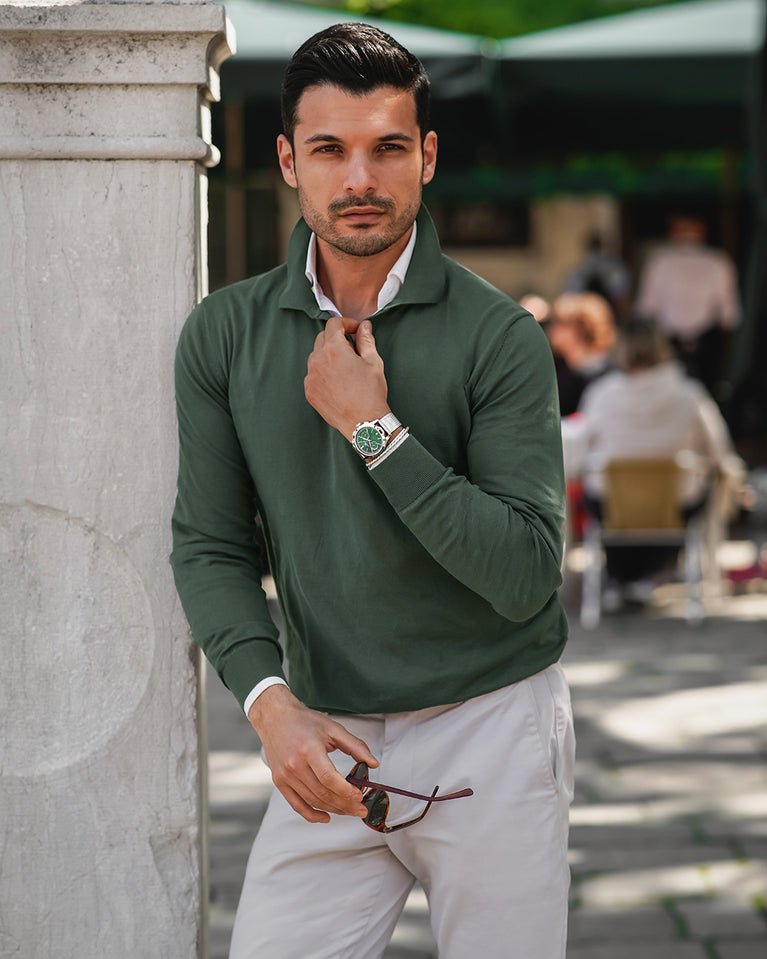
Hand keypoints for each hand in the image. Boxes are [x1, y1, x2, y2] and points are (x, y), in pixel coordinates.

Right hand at [248, 684, 378, 823]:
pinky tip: (326, 817)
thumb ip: (355, 746)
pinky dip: (312, 815)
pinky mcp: (279, 782)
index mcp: (309, 750)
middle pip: (322, 793)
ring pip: (312, 801)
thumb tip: (373, 763)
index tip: (360, 795)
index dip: (346, 792)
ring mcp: (285, 775)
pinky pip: (296, 805)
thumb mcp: (333, 728)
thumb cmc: (304, 721)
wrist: (275, 718)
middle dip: (345, 805)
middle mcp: (294, 764)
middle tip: (361, 809)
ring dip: (333, 809)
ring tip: (349, 811)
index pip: (329, 779)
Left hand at [304, 316, 388, 440]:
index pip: (333, 324)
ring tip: (344, 368)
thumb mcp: (373, 362)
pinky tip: (337, 382)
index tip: (355, 329)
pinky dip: (323, 372)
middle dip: (336, 338)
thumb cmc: (371, 393)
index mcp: (334, 349)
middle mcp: (317, 361)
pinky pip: (313, 374)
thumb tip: (364, 326)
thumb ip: (366, 340)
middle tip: (352, 349)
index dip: (346, 323)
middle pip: (322, 338)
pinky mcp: (309, 391)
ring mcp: (311, 377)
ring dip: (328, 355)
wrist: (363, 423)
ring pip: (316, 356)